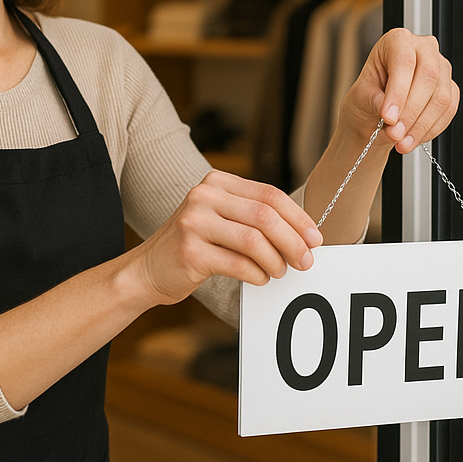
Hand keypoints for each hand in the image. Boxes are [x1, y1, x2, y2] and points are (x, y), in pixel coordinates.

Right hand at [128, 171, 322, 304]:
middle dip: (293, 241)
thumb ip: (252, 216)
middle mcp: (203, 196)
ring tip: (280, 271)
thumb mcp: (219, 218)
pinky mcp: (190, 252)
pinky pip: (238, 264)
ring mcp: (193, 223)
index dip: (298, 218)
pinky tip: (260, 279)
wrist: (148, 269)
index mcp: (216, 182)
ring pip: (254, 241)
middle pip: (265, 216)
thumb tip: (303, 234)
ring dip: (276, 260)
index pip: (269, 194)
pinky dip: (257, 275)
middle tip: (306, 261)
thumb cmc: (194, 244)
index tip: (315, 239)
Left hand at [340, 28, 458, 153]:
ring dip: (421, 126)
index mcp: (397, 40)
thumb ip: (373, 100)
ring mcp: (441, 68)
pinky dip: (430, 130)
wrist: (374, 114)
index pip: (403, 62)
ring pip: (441, 98)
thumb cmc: (366, 97)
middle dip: (410, 112)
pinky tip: (413, 139)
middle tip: (394, 134)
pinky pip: (448, 111)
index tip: (388, 117)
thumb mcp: (360, 97)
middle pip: (428, 78)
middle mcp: (423, 49)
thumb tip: (390, 110)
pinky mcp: (451, 89)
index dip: (398, 92)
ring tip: (401, 143)